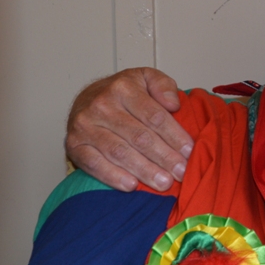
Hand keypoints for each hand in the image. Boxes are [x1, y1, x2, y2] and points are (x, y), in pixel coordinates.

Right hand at [65, 68, 192, 190]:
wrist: (87, 98)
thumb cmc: (123, 92)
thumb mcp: (146, 78)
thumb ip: (164, 86)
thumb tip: (173, 105)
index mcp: (123, 88)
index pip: (155, 116)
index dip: (174, 136)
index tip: (190, 152)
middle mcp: (102, 105)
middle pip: (140, 136)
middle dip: (164, 157)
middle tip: (181, 172)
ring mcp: (85, 126)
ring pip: (119, 152)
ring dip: (144, 170)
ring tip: (164, 183)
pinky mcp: (74, 145)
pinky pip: (94, 164)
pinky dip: (113, 176)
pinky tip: (131, 185)